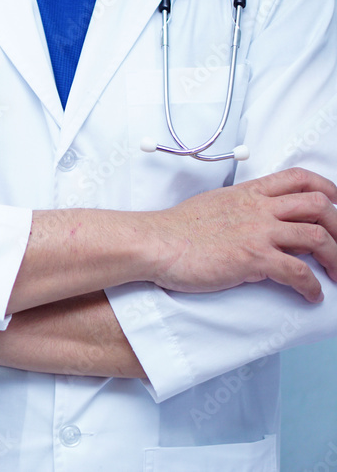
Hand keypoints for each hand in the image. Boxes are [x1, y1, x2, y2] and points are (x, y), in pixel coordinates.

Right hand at [151, 167, 336, 302]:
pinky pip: (298, 272)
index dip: (327, 187)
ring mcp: (257, 232)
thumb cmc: (175, 230)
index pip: (299, 178)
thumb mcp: (213, 207)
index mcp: (248, 194)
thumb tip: (257, 231)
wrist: (154, 242)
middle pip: (319, 205)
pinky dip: (311, 286)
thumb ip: (240, 213)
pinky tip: (311, 295)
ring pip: (317, 237)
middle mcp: (258, 209)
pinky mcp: (252, 258)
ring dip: (336, 258)